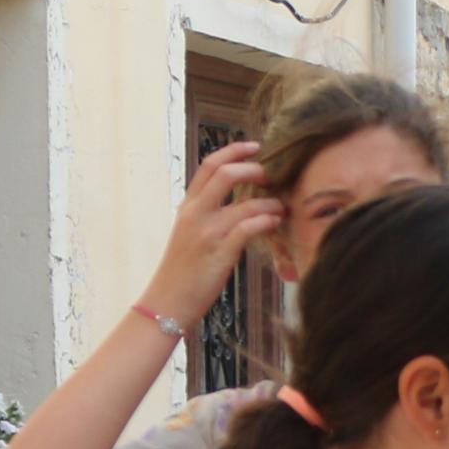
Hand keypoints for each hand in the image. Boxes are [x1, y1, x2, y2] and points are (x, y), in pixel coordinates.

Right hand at [139, 143, 283, 335]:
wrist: (167, 302)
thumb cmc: (181, 271)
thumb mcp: (187, 234)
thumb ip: (205, 214)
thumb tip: (233, 202)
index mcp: (187, 206)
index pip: (209, 165)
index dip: (234, 151)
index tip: (255, 146)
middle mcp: (195, 214)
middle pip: (225, 174)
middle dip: (254, 169)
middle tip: (273, 175)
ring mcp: (207, 233)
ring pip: (244, 203)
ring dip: (269, 202)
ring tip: (282, 207)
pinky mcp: (220, 254)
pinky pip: (248, 228)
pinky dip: (266, 220)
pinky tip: (275, 222)